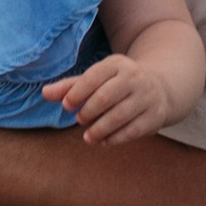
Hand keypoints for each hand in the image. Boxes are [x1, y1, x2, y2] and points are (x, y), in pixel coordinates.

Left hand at [46, 53, 176, 145]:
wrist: (160, 87)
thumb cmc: (117, 84)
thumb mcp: (97, 79)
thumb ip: (71, 86)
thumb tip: (44, 93)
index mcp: (117, 64)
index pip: (93, 77)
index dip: (76, 93)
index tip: (66, 105)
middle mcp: (134, 78)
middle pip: (105, 97)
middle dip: (88, 111)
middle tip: (79, 120)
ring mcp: (147, 97)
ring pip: (119, 115)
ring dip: (99, 129)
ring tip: (87, 137)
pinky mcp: (155, 115)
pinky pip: (133, 130)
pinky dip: (115, 138)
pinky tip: (103, 141)